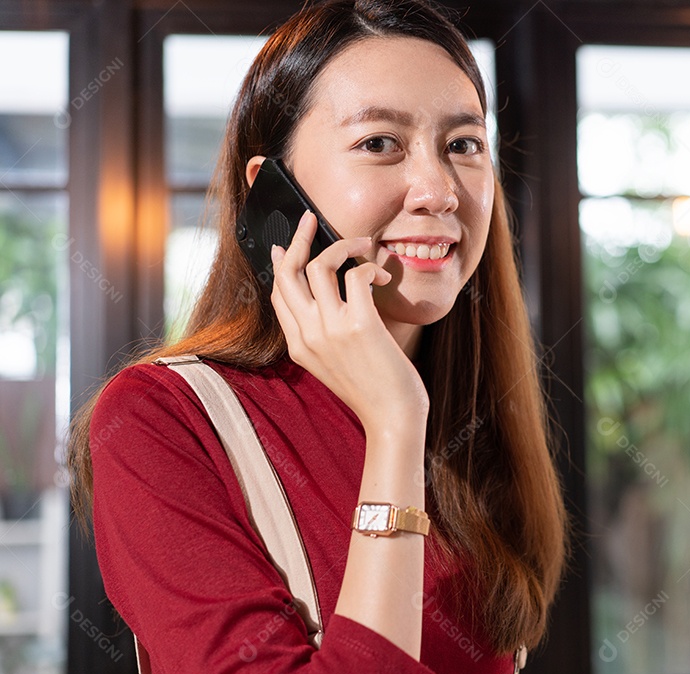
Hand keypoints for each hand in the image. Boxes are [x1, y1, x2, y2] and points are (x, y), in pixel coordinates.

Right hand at [269, 211, 429, 430]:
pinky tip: (382, 276)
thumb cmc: (373, 392)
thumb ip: (325, 336)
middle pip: (288, 272)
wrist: (392, 419)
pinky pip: (355, 276)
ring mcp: (331, 329)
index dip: (281, 264)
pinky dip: (369, 267)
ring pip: (320, 266)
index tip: (289, 244)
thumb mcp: (335, 366)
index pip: (278, 294)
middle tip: (312, 219)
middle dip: (300, 238)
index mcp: (298, 346)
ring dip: (344, 246)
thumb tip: (331, 302)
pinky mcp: (360, 324)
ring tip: (364, 244)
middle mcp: (308, 335)